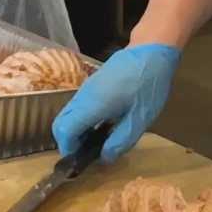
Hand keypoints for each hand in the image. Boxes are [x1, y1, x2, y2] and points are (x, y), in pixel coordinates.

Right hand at [52, 44, 179, 162]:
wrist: (151, 50)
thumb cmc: (148, 83)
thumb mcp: (141, 118)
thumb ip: (121, 140)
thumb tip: (104, 157)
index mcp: (92, 105)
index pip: (64, 131)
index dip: (68, 149)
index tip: (81, 161)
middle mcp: (83, 96)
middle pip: (60, 124)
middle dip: (69, 142)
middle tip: (88, 154)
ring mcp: (86, 88)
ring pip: (68, 114)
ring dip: (76, 131)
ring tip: (97, 141)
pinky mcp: (92, 84)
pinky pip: (77, 107)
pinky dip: (82, 120)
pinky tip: (103, 125)